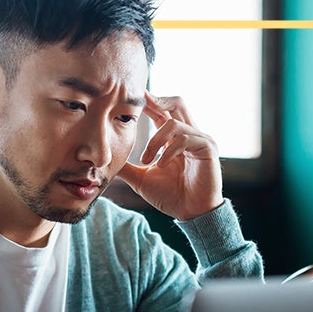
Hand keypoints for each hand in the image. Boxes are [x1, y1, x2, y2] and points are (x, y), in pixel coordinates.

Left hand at [117, 93, 223, 220]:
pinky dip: (168, 151)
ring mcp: (200, 139)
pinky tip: (160, 165)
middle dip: (157, 101)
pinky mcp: (207, 148)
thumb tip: (105, 161)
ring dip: (154, 141)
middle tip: (139, 104)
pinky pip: (184, 138)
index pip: (161, 111)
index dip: (148, 102)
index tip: (131, 97)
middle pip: (176, 102)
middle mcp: (189, 134)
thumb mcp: (141, 179)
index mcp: (174, 138)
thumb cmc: (171, 196)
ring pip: (173, 123)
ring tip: (146, 160)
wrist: (190, 214)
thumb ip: (127, 166)